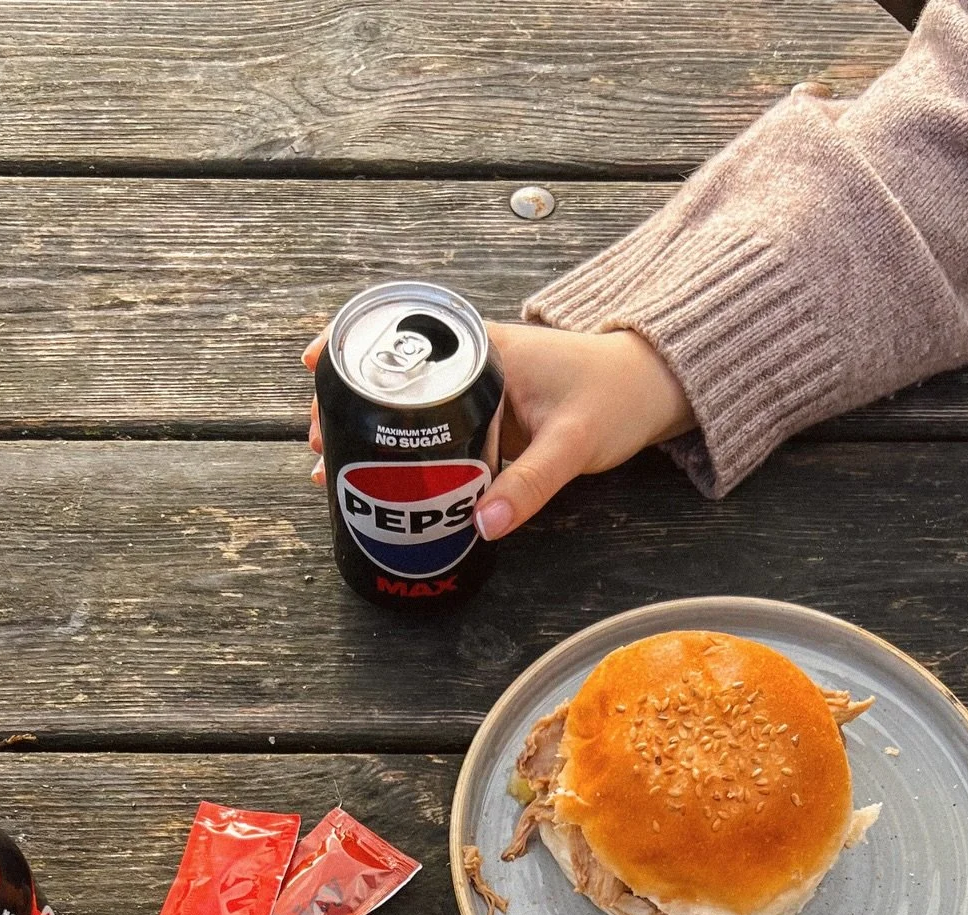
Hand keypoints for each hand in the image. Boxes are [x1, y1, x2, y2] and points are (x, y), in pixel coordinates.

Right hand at [302, 323, 694, 536]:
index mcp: (483, 349)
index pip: (402, 336)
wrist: (652, 391)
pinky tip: (378, 478)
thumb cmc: (616, 397)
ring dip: (368, 433)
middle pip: (393, 378)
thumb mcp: (573, 443)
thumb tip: (482, 525)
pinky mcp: (486, 420)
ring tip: (329, 463)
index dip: (352, 349)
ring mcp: (476, 393)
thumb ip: (530, 485)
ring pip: (408, 408)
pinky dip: (402, 449)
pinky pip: (433, 431)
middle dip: (347, 405)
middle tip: (314, 441)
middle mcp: (472, 364)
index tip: (314, 366)